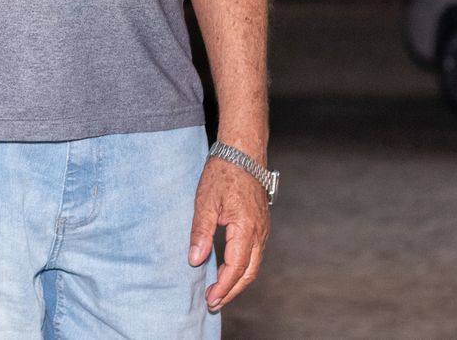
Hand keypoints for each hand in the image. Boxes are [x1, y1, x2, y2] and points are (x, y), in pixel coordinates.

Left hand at [189, 154, 270, 311]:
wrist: (243, 153)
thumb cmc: (223, 174)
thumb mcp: (205, 202)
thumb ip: (201, 232)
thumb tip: (195, 260)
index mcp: (245, 229)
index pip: (235, 268)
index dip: (223, 287)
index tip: (210, 299)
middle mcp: (259, 233)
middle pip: (248, 272)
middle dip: (231, 291)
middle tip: (214, 303)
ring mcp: (262, 230)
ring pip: (253, 264)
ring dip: (237, 280)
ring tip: (219, 291)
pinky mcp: (260, 225)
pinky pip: (254, 253)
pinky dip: (242, 267)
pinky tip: (227, 269)